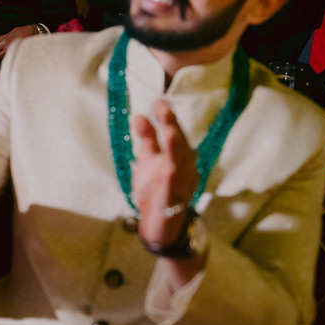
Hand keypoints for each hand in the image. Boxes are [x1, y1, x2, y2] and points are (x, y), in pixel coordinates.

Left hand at [0, 25, 37, 59]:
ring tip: (6, 52)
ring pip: (2, 59)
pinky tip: (11, 53)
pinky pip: (9, 58)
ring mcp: (13, 52)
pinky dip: (8, 57)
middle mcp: (8, 48)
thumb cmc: (21, 32)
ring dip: (2, 56)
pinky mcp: (17, 54)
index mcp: (5, 42)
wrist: (32, 33)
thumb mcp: (10, 32)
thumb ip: (2, 38)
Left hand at [130, 100, 197, 245]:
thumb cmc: (156, 187)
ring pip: (181, 164)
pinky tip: (170, 170)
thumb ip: (147, 138)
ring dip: (175, 147)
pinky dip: (173, 180)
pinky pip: (175, 190)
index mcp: (179, 155)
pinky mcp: (174, 201)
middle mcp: (185, 167)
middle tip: (163, 108)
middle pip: (180, 145)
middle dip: (172, 126)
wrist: (161, 224)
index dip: (168, 118)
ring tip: (168, 131)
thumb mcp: (149, 159)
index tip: (158, 101)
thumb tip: (139, 114)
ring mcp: (181, 184)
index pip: (175, 133)